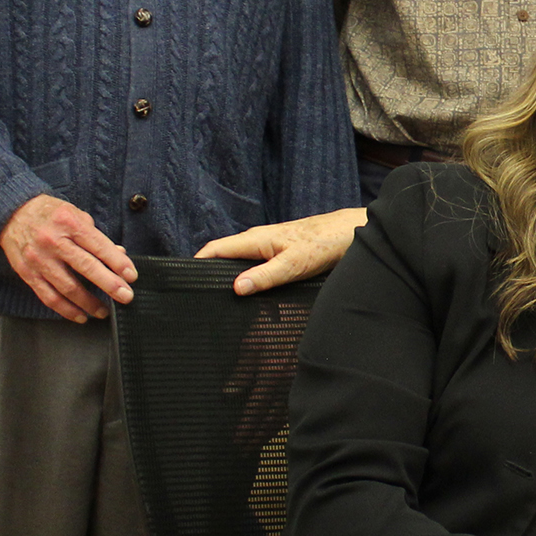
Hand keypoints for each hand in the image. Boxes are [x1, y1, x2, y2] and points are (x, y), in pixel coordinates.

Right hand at [0, 194, 135, 322]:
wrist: (11, 213)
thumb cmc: (50, 213)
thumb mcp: (77, 215)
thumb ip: (97, 237)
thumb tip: (119, 256)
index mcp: (69, 223)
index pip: (99, 246)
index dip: (118, 263)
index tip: (131, 276)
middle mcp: (53, 241)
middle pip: (86, 267)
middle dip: (109, 285)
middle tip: (125, 296)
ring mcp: (38, 259)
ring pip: (67, 287)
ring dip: (89, 303)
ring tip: (103, 311)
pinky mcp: (27, 273)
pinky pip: (48, 296)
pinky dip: (66, 310)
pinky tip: (80, 316)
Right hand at [196, 208, 364, 293]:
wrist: (353, 232)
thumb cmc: (326, 241)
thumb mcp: (294, 263)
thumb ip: (265, 276)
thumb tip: (235, 288)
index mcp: (255, 239)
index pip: (214, 250)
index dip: (196, 264)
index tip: (182, 282)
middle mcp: (259, 242)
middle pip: (225, 259)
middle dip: (211, 276)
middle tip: (201, 301)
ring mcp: (270, 248)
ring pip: (243, 265)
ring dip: (232, 280)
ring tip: (222, 304)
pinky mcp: (282, 256)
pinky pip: (259, 269)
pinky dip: (252, 281)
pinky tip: (252, 297)